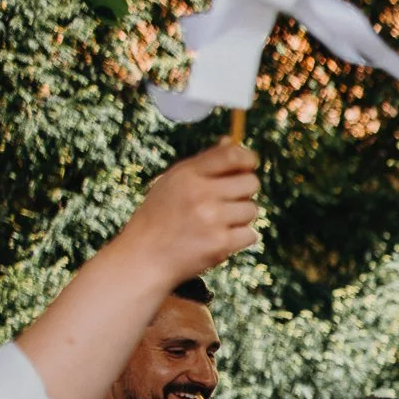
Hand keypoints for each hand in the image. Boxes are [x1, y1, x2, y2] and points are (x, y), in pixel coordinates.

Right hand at [112, 141, 262, 287]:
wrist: (146, 256)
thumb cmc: (161, 216)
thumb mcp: (174, 182)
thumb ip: (204, 163)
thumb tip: (232, 141)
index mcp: (187, 174)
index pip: (231, 155)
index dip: (247, 158)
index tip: (249, 163)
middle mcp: (201, 193)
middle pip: (251, 182)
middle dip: (245, 191)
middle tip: (228, 200)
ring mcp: (212, 219)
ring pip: (252, 210)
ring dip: (240, 217)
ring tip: (217, 222)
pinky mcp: (221, 243)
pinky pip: (250, 234)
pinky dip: (239, 238)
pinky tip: (218, 238)